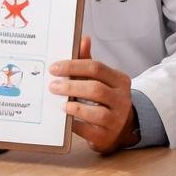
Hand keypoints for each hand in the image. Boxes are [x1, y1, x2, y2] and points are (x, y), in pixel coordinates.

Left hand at [49, 36, 135, 153]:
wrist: (119, 128)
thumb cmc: (105, 99)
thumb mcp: (101, 79)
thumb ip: (88, 62)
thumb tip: (83, 39)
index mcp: (120, 80)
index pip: (97, 68)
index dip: (74, 66)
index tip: (54, 68)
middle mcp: (122, 99)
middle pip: (96, 88)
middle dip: (71, 86)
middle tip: (53, 86)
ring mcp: (117, 119)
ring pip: (97, 112)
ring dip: (75, 106)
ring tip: (60, 104)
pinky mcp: (107, 136)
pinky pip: (89, 130)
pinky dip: (75, 123)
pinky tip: (65, 119)